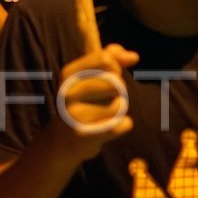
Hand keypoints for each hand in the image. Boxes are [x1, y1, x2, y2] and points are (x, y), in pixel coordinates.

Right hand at [52, 44, 138, 161]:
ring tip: (104, 114)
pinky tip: (106, 127)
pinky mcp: (86, 135)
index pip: (106, 59)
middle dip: (118, 90)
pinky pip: (123, 124)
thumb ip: (111, 58)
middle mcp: (68, 92)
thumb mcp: (90, 75)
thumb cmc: (83, 102)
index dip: (115, 67)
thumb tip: (133, 56)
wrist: (63, 140)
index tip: (108, 75)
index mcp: (68, 74)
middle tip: (105, 99)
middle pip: (116, 82)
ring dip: (119, 110)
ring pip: (120, 105)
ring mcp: (75, 114)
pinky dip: (122, 126)